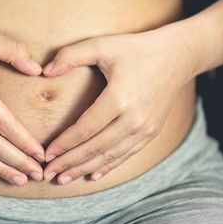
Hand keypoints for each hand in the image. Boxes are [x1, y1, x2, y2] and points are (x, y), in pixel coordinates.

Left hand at [41, 27, 194, 183]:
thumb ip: (71, 55)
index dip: (64, 143)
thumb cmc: (136, 49)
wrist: (177, 56)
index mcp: (120, 98)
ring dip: (85, 169)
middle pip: (96, 148)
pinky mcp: (151, 132)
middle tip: (48, 173)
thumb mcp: (103, 45)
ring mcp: (145, 129)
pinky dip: (108, 166)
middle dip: (70, 162)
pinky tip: (93, 175)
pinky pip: (126, 155)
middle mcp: (134, 119)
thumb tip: (45, 70)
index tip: (46, 154)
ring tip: (64, 178)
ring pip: (110, 156)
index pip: (86, 128)